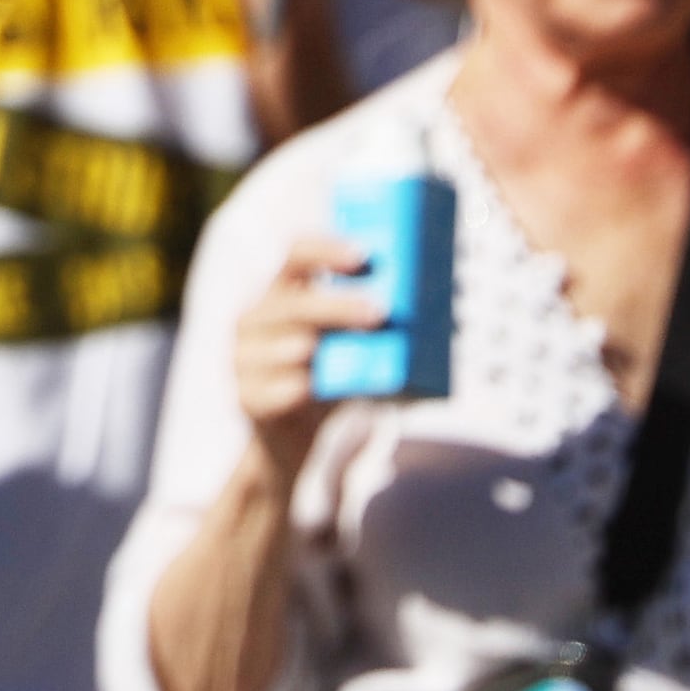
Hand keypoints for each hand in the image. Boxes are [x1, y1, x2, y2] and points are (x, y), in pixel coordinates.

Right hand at [229, 236, 383, 490]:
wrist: (289, 440)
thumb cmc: (326, 379)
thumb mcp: (344, 346)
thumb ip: (372, 329)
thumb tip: (445, 322)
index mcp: (279, 293)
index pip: (296, 255)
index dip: (326, 251)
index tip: (364, 257)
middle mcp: (254, 320)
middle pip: (295, 303)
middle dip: (338, 306)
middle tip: (380, 312)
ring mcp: (244, 359)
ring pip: (288, 347)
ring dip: (323, 347)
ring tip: (357, 351)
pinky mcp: (247, 399)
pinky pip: (276, 390)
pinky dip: (298, 388)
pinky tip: (314, 387)